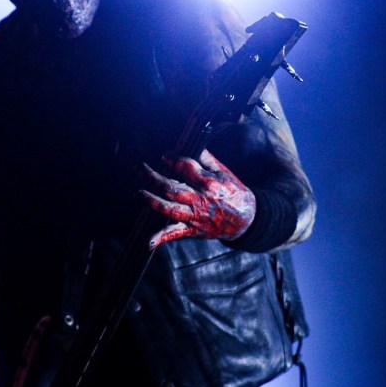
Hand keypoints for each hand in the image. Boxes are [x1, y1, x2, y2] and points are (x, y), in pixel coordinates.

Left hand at [141, 150, 255, 248]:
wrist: (246, 219)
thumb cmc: (234, 193)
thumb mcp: (224, 172)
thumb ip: (207, 159)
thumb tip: (194, 144)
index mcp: (208, 183)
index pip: (185, 168)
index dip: (172, 159)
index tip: (165, 155)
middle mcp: (200, 200)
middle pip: (171, 188)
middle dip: (152, 177)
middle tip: (140, 168)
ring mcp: (195, 216)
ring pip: (169, 209)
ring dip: (151, 201)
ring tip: (139, 193)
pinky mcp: (193, 229)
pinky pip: (175, 233)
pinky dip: (161, 237)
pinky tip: (148, 241)